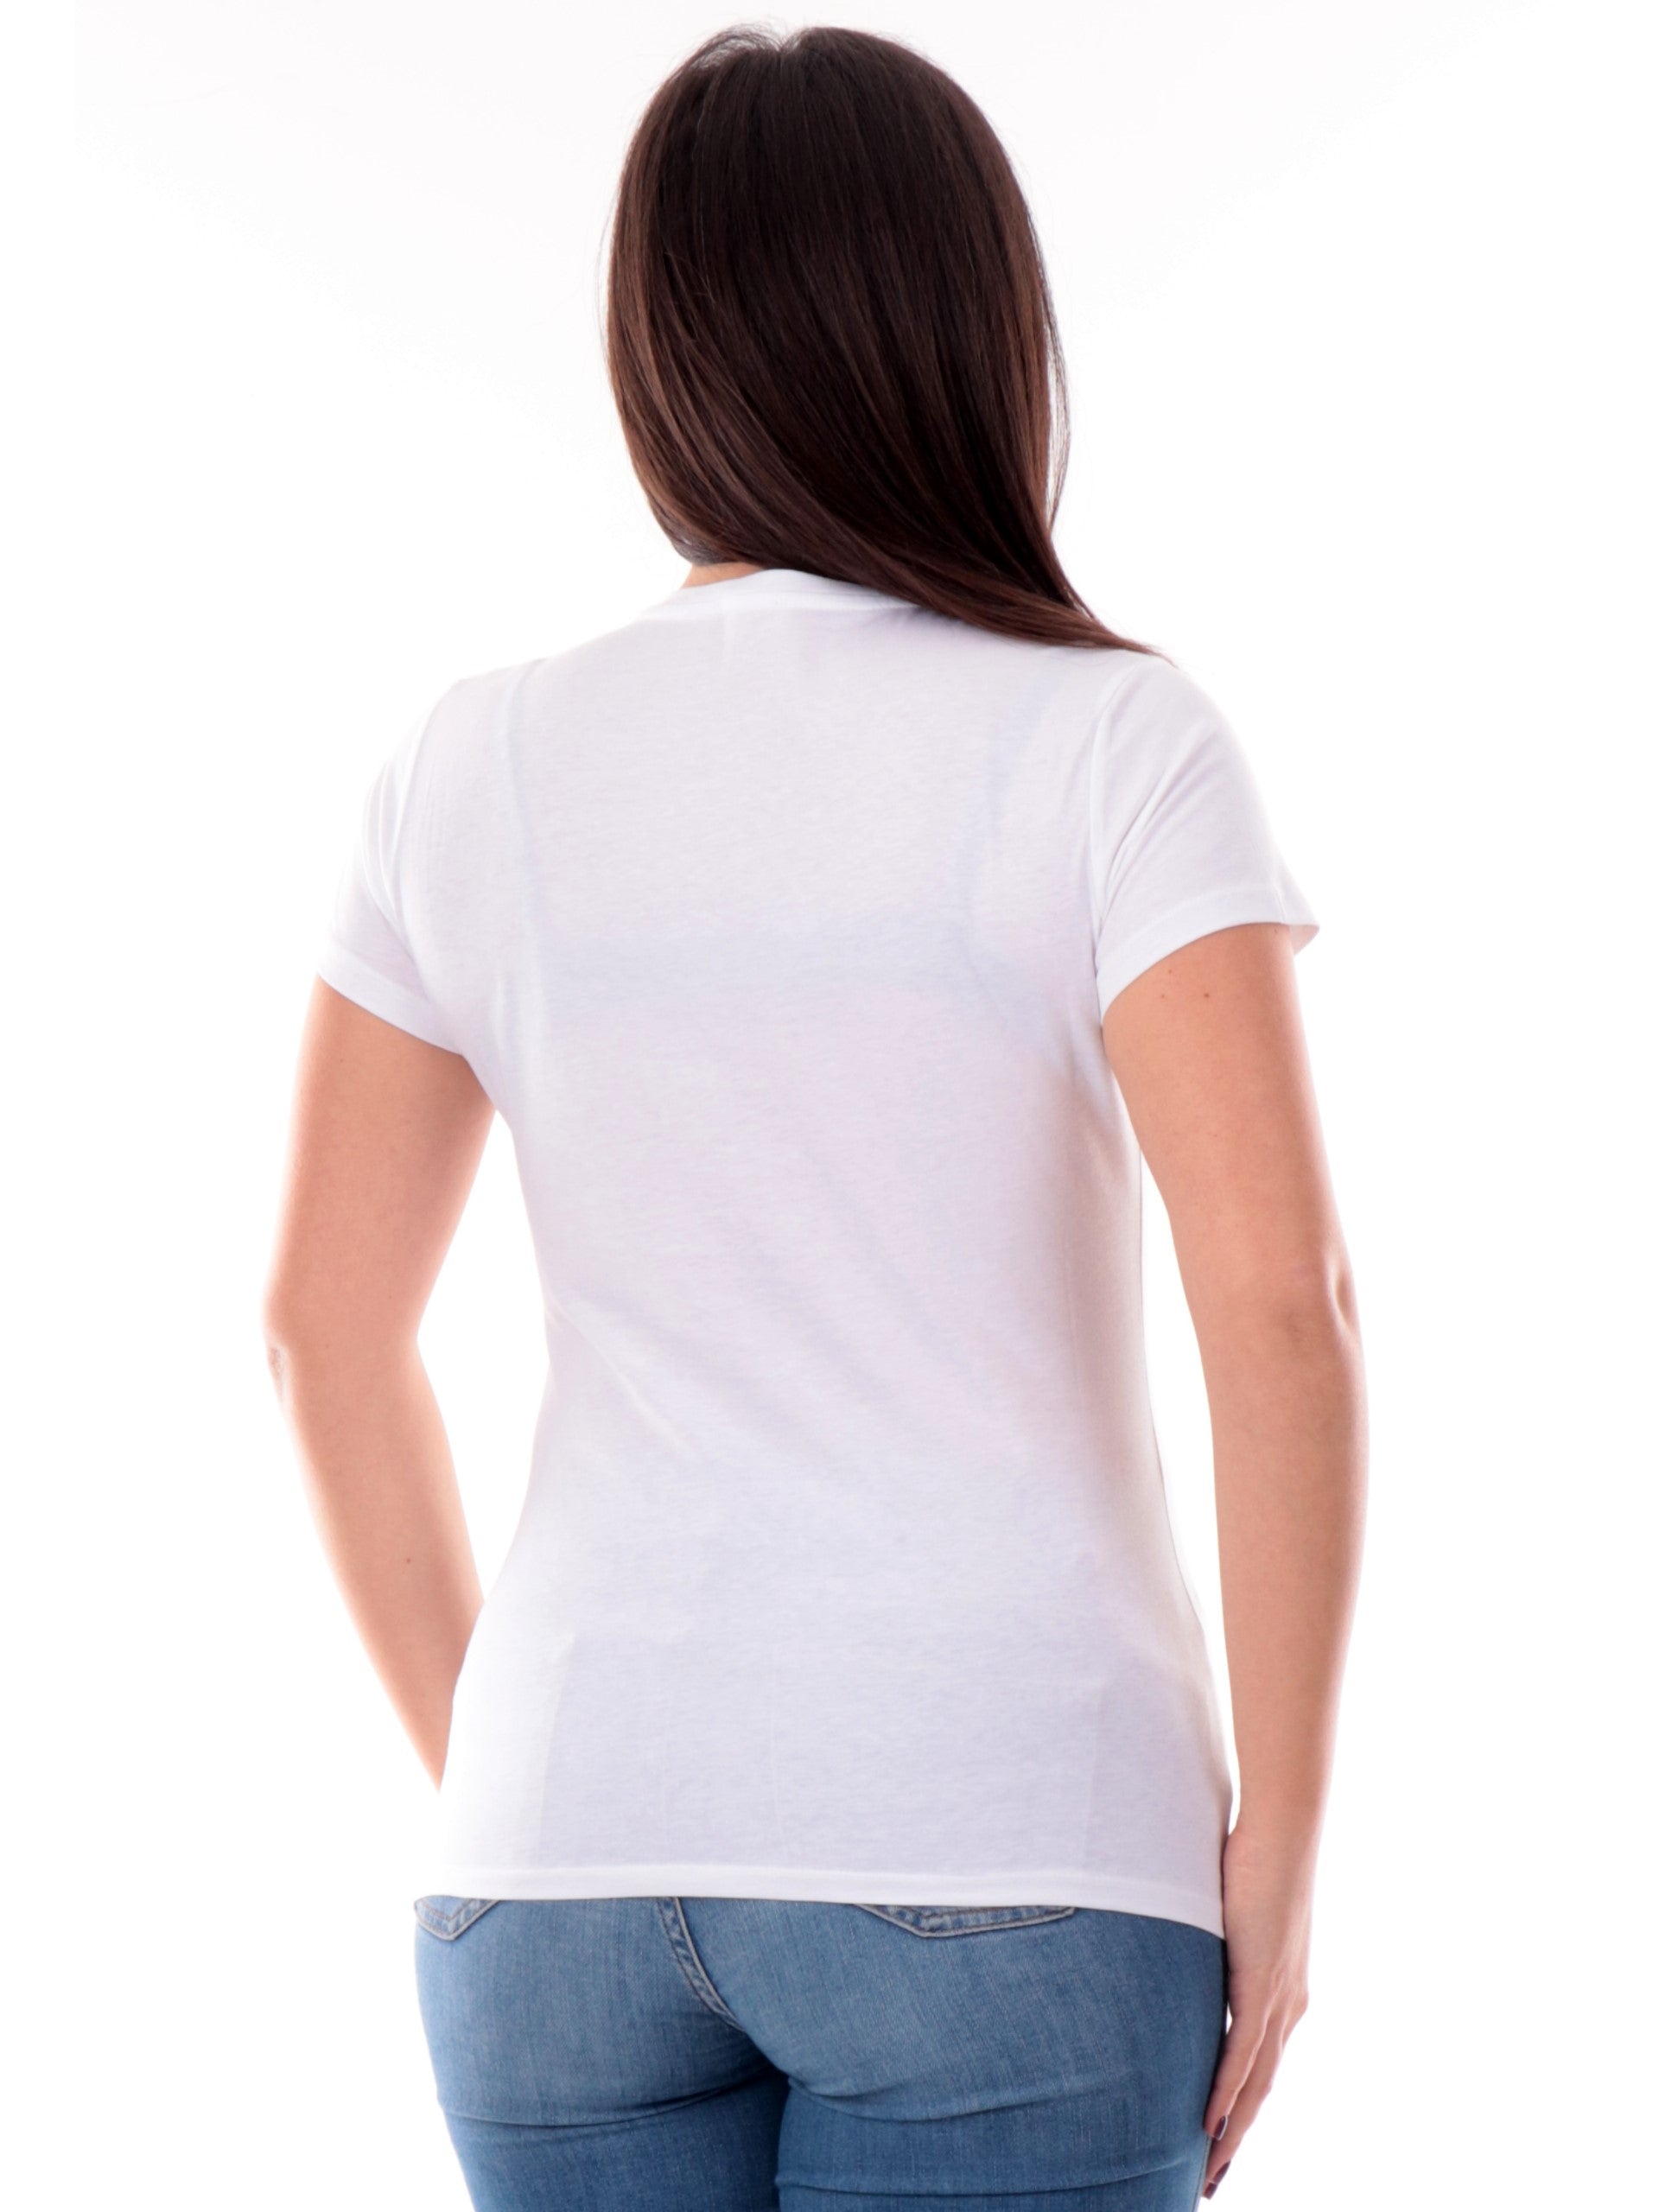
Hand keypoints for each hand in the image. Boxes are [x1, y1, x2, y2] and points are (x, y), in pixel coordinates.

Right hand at [1200, 1816, 1315, 2193]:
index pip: (1261, 2068)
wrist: (1285, 1827)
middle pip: (1261, 2090)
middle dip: (1235, 2139)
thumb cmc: (1253, 1856)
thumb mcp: (1228, 1915)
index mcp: (1283, 1993)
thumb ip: (1212, 1944)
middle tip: (1210, 2177)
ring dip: (1232, 2131)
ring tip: (1209, 2167)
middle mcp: (1288, 2005)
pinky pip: (1243, 2051)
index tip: (1219, 2143)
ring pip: (1255, 2083)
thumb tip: (1177, 1951)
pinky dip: (1227, 2091)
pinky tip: (1212, 2121)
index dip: (1240, 2109)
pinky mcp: (1263, 1981)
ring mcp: (1280, 1997)